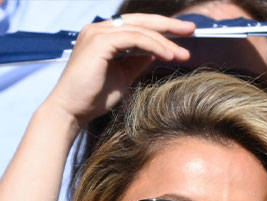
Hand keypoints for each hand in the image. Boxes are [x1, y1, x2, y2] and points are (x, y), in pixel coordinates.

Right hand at [47, 14, 194, 128]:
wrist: (72, 110)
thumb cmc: (95, 97)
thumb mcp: (123, 76)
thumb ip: (137, 62)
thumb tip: (155, 53)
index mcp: (104, 35)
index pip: (138, 26)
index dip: (161, 30)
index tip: (183, 37)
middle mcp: (100, 28)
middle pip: (141, 21)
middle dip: (168, 25)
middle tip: (192, 29)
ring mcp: (98, 32)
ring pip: (140, 29)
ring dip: (164, 40)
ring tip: (183, 54)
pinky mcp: (99, 42)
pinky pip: (134, 38)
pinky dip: (153, 46)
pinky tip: (168, 55)